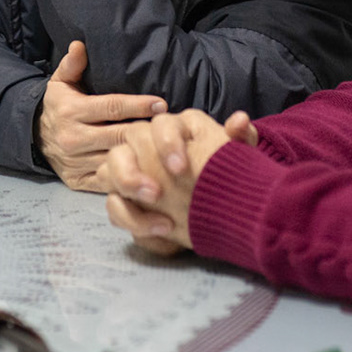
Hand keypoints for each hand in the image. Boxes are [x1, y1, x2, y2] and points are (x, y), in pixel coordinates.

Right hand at [37, 40, 166, 191]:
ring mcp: (76, 163)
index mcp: (71, 111)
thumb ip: (72, 64)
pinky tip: (149, 172)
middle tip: (170, 129)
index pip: (111, 107)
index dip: (138, 105)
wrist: (32, 138)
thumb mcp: (60, 82)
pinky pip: (108, 182)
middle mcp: (73, 138)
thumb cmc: (57, 106)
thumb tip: (80, 45)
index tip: (161, 104)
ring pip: (116, 161)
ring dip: (141, 157)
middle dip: (146, 132)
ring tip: (166, 151)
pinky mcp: (78, 181)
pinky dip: (128, 178)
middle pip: (118, 135)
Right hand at [102, 109, 234, 254]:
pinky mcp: (126, 199)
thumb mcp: (238, 158)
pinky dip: (132, 219)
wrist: (219, 204)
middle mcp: (147, 144)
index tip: (180, 168)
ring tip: (151, 212)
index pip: (163, 124)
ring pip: (110, 170)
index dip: (168, 143)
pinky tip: (160, 231)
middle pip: (127, 143)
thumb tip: (240, 120)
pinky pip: (115, 205)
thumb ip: (241, 138)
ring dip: (125, 189)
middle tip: (155, 194)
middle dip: (135, 169)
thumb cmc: (225, 174)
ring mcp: (132, 170)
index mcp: (175, 129)